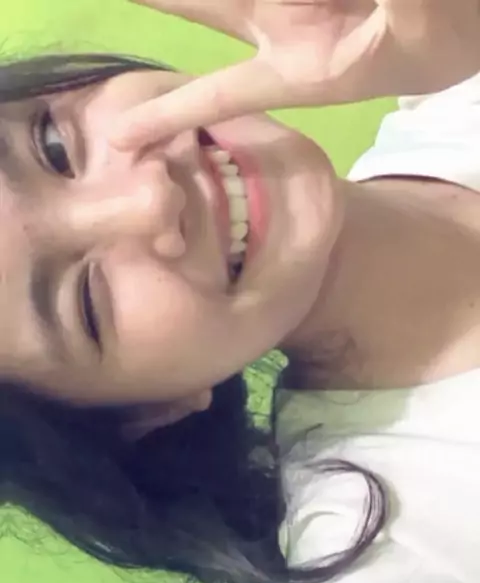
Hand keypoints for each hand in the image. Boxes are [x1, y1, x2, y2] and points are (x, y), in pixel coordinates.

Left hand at [111, 0, 479, 149]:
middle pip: (200, 6)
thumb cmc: (446, 39)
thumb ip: (399, 8)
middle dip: (155, 1)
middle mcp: (281, 23)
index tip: (123, 138)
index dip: (175, 114)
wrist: (458, 19)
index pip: (225, 93)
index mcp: (300, 67)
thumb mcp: (419, 33)